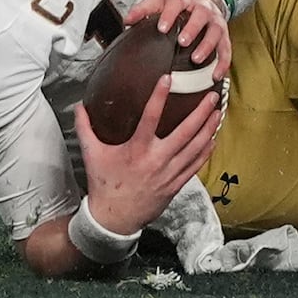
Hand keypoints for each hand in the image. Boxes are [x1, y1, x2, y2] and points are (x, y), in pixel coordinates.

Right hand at [74, 74, 220, 234]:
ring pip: (195, 148)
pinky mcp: (176, 184)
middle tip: (211, 95)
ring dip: (208, 129)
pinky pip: (195, 165)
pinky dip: (206, 151)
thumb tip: (79, 107)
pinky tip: (213, 138)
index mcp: (136, 150)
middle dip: (200, 113)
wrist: (114, 218)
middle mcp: (156, 160)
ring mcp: (169, 173)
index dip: (159, 97)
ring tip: (218, 112)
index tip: (168, 79)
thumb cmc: (104, 184)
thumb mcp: (92, 154)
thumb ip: (86, 128)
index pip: (150, 117)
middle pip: (185, 132)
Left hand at [125, 0, 231, 78]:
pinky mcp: (224, 34)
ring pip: (215, 32)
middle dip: (192, 28)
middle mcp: (202, 8)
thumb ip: (143, 9)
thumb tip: (128, 20)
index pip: (177, 3)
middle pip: (200, 16)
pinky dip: (223, 62)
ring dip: (207, 46)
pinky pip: (226, 49)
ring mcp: (215, 20)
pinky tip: (216, 75)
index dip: (170, 15)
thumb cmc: (179, 2)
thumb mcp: (160, 0)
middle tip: (182, 41)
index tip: (162, 27)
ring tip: (196, 59)